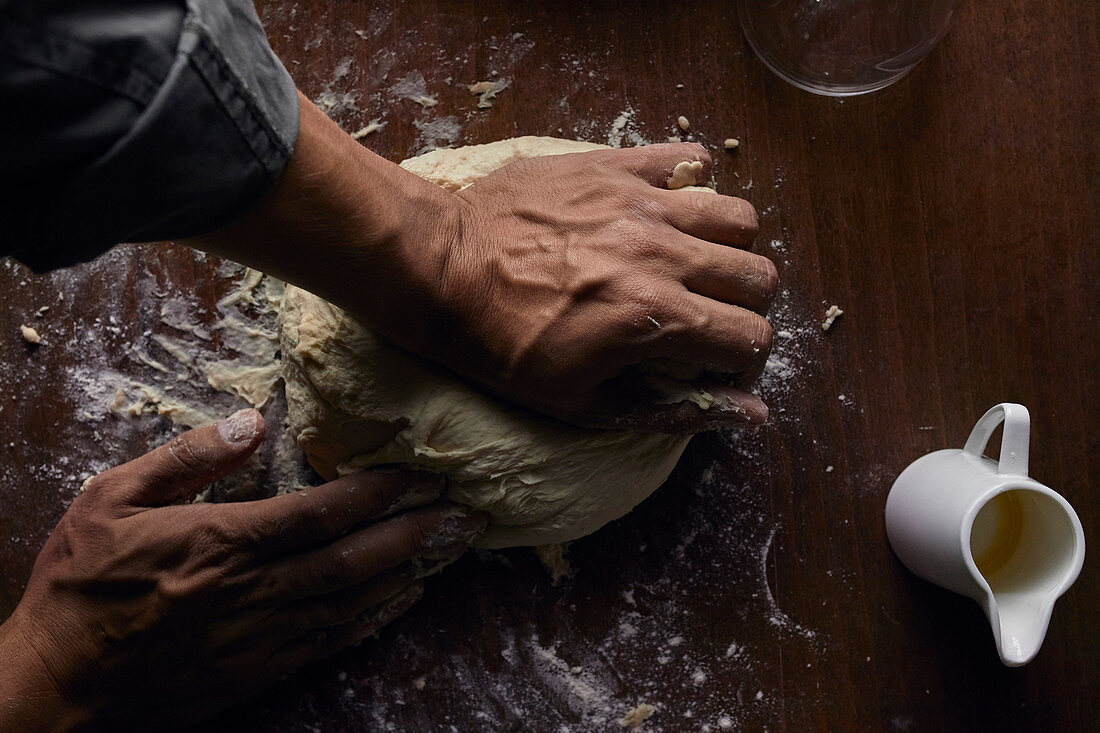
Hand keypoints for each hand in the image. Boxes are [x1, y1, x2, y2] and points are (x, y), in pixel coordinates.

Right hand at [0, 410, 486, 730]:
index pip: (320, 512)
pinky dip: (373, 620)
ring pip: (353, 603)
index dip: (378, 491)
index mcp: (221, 542)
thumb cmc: (78, 587)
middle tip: (464, 513)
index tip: (419, 473)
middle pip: (354, 559)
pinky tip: (401, 602)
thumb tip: (253, 420)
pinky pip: (331, 643)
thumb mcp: (110, 500)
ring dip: (408, 573)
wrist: (54, 686)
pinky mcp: (256, 671)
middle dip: (416, 532)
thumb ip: (186, 458)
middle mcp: (252, 591)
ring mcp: (259, 637)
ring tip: (450, 551)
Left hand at [403, 145, 776, 429]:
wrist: (438, 271)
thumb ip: (672, 409)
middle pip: (758, 276)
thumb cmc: (500, 348)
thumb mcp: (580, 403)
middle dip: (742, 306)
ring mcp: (639, 203)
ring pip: (737, 217)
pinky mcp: (612, 167)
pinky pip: (686, 160)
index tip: (712, 362)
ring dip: (727, 248)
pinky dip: (692, 185)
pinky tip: (667, 210)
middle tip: (704, 315)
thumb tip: (752, 413)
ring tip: (690, 262)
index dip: (740, 359)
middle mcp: (660, 255)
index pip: (751, 337)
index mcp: (654, 318)